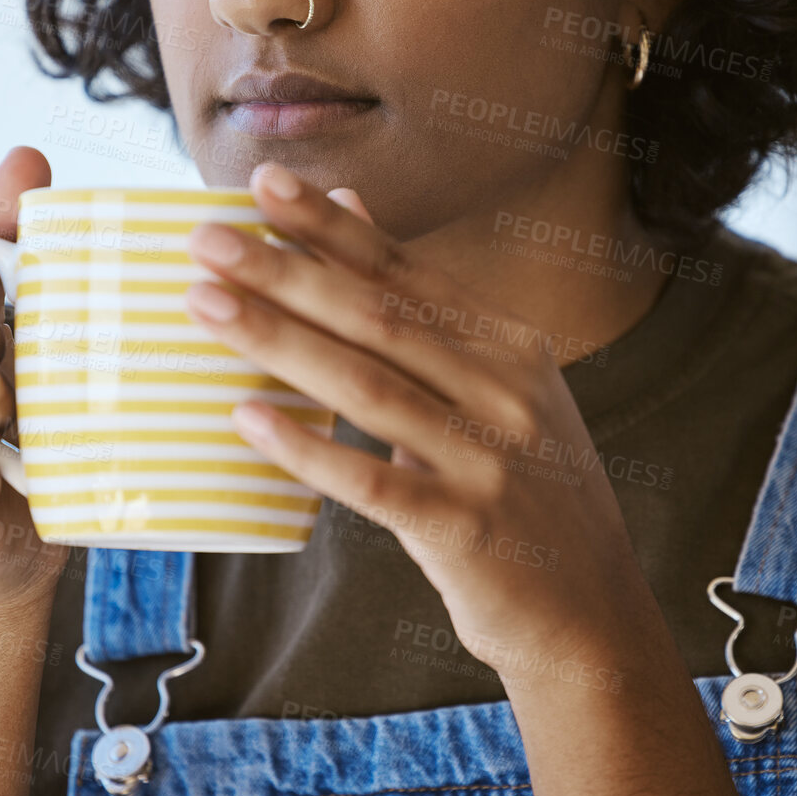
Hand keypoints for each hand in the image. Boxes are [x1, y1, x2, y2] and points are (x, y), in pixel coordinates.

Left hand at [182, 162, 645, 683]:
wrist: (592, 614)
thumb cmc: (519, 491)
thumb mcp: (492, 388)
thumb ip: (420, 309)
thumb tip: (351, 210)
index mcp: (508, 346)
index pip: (403, 271)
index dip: (330, 225)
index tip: (263, 180)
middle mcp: (505, 391)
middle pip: (378, 317)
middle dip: (287, 271)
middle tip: (207, 239)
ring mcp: (489, 460)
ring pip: (367, 386)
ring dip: (279, 341)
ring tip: (205, 306)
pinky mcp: (465, 530)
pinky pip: (372, 481)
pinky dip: (307, 448)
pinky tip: (246, 418)